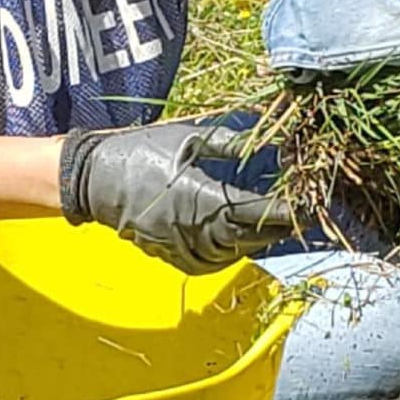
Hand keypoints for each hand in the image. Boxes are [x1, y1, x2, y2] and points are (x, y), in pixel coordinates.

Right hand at [59, 116, 293, 274]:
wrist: (92, 178)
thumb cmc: (140, 151)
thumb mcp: (185, 137)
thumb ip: (227, 143)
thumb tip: (265, 140)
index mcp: (198, 197)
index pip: (253, 210)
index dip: (282, 210)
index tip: (306, 206)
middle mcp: (191, 228)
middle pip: (247, 237)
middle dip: (275, 228)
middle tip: (298, 216)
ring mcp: (178, 246)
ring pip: (230, 254)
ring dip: (255, 242)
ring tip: (274, 227)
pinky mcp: (168, 255)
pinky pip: (208, 262)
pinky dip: (229, 254)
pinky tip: (240, 241)